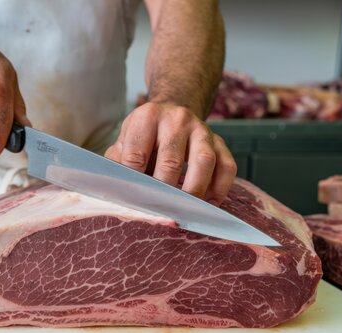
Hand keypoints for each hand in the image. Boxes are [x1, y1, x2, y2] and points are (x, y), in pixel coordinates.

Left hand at [105, 102, 236, 204]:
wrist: (172, 112)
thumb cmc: (144, 135)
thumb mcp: (124, 141)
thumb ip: (117, 164)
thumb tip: (114, 195)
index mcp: (146, 118)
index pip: (136, 155)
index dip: (133, 184)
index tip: (134, 204)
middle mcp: (176, 120)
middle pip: (170, 161)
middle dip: (164, 191)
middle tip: (159, 211)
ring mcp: (201, 130)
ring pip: (204, 161)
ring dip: (195, 190)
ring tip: (186, 210)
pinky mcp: (220, 142)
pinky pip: (227, 166)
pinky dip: (220, 188)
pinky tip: (210, 202)